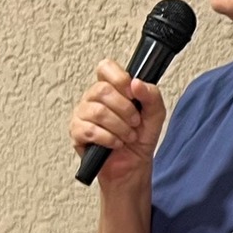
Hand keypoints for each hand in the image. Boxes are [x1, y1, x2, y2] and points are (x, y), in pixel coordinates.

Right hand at [68, 58, 164, 185]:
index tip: (133, 94)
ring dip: (120, 127)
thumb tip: (136, 83)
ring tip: (128, 137)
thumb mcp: (155, 114)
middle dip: (125, 109)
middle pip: (102, 90)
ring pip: (98, 111)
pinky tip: (116, 144)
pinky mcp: (77, 132)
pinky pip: (90, 130)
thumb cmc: (140, 137)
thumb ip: (151, 95)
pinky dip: (109, 138)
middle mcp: (93, 98)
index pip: (105, 68)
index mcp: (111, 88)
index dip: (119, 78)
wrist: (134, 164)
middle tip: (135, 123)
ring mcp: (82, 114)